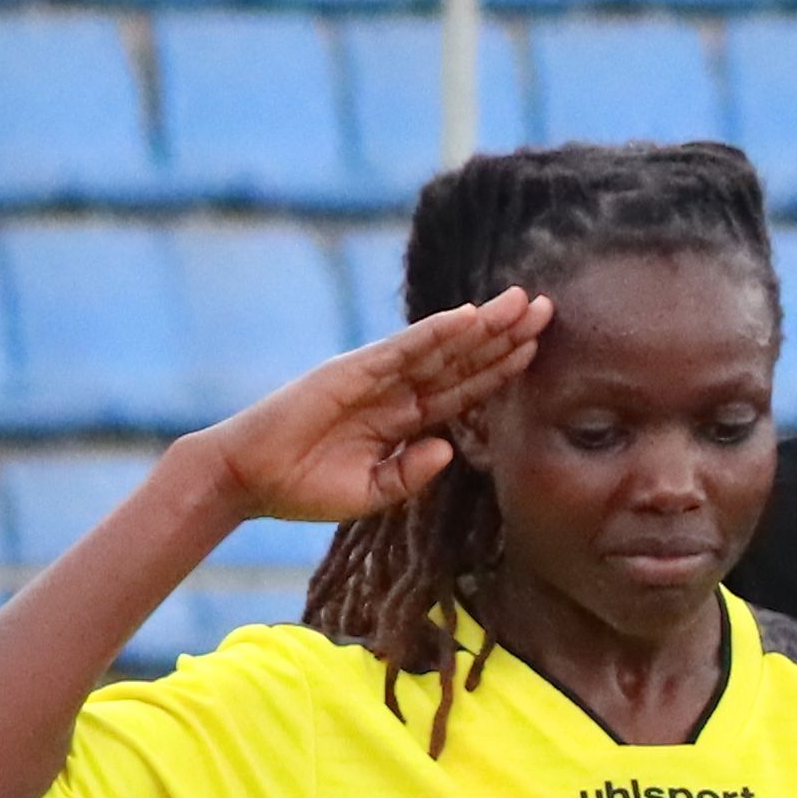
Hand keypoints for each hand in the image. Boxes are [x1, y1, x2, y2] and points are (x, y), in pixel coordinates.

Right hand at [194, 295, 541, 533]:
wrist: (248, 478)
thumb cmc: (302, 489)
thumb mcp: (370, 494)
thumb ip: (411, 474)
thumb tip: (448, 449)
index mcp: (404, 419)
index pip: (464, 388)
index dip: (501, 368)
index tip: (538, 348)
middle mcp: (395, 391)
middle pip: (462, 358)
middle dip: (505, 334)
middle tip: (548, 308)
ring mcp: (374, 377)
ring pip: (440, 346)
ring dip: (482, 324)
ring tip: (522, 304)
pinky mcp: (350, 371)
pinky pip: (401, 350)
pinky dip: (435, 333)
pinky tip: (468, 318)